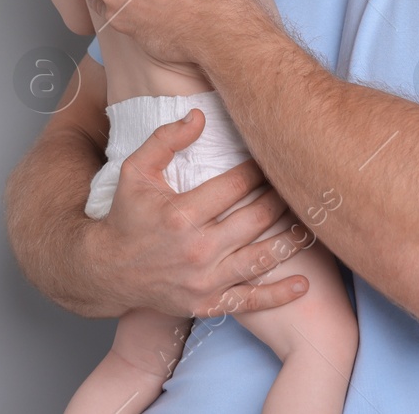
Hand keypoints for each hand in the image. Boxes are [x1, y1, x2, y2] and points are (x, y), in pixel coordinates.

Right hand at [87, 109, 310, 317]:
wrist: (106, 271)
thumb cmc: (125, 217)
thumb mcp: (135, 171)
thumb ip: (165, 140)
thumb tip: (199, 115)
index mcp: (181, 214)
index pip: (236, 185)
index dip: (259, 169)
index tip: (273, 157)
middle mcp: (197, 249)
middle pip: (256, 218)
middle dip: (281, 198)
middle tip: (298, 185)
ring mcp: (203, 281)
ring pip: (261, 258)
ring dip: (291, 241)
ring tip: (312, 224)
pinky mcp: (206, 303)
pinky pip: (249, 301)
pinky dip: (278, 295)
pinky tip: (304, 284)